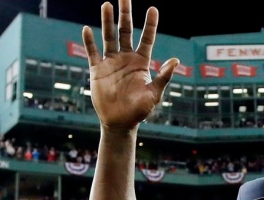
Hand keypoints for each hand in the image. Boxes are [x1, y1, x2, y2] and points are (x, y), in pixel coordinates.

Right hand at [82, 0, 178, 129]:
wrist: (120, 122)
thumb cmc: (140, 110)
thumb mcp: (155, 94)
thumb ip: (163, 76)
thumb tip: (176, 60)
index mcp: (141, 62)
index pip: (147, 38)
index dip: (150, 24)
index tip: (153, 9)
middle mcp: (126, 58)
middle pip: (126, 31)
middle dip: (125, 14)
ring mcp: (111, 62)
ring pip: (109, 36)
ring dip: (107, 21)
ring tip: (107, 4)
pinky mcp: (97, 70)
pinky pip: (92, 52)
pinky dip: (89, 41)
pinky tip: (87, 29)